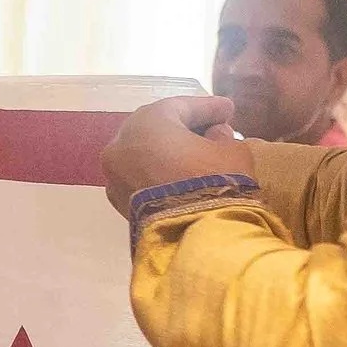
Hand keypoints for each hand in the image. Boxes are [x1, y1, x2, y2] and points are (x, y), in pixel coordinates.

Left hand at [101, 96, 244, 219]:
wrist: (193, 239)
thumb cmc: (215, 185)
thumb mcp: (231, 152)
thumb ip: (221, 136)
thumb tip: (214, 134)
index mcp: (146, 123)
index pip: (180, 106)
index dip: (208, 107)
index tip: (228, 109)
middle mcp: (121, 145)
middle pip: (156, 128)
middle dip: (185, 127)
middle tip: (212, 127)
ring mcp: (115, 175)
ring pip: (145, 154)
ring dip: (169, 151)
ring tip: (197, 154)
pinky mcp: (119, 203)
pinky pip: (141, 177)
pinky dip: (158, 173)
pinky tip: (178, 177)